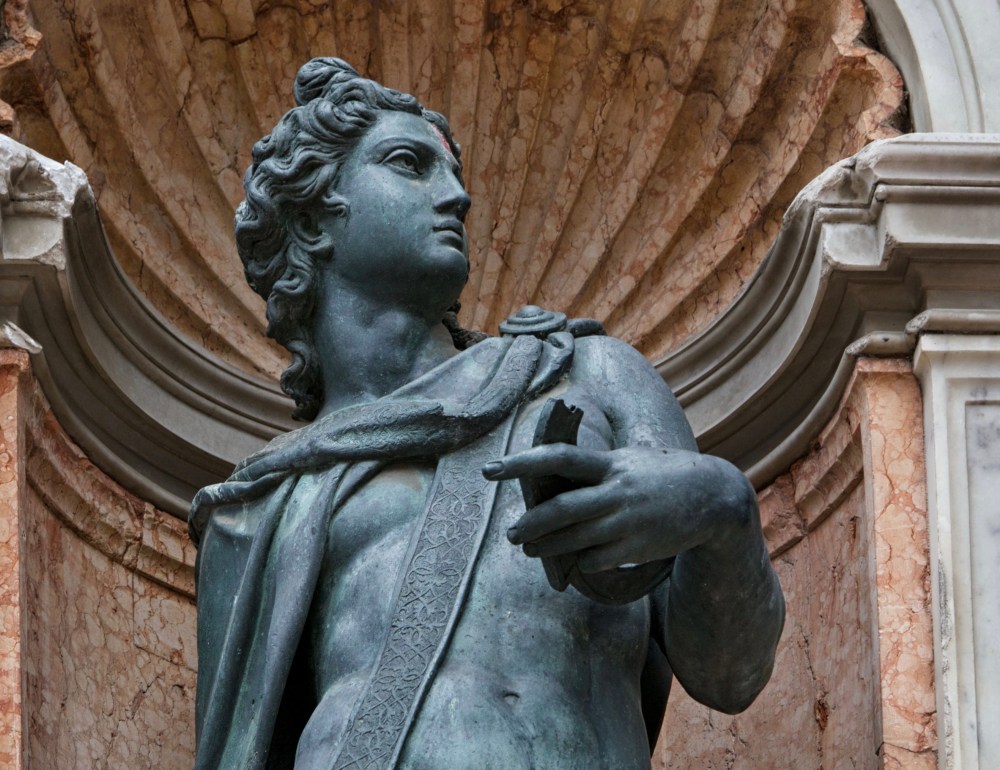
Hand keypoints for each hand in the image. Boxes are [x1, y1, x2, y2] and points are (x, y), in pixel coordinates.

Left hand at [482, 444, 744, 573]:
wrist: (713, 499)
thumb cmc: (662, 475)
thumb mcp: (629, 460)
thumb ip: (595, 468)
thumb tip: (554, 473)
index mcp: (611, 464)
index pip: (559, 458)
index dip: (521, 463)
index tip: (491, 469)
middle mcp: (617, 492)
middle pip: (561, 510)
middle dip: (530, 524)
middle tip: (510, 534)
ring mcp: (627, 523)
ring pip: (574, 540)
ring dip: (547, 548)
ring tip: (529, 549)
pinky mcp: (636, 549)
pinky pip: (595, 559)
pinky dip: (579, 561)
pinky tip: (572, 562)